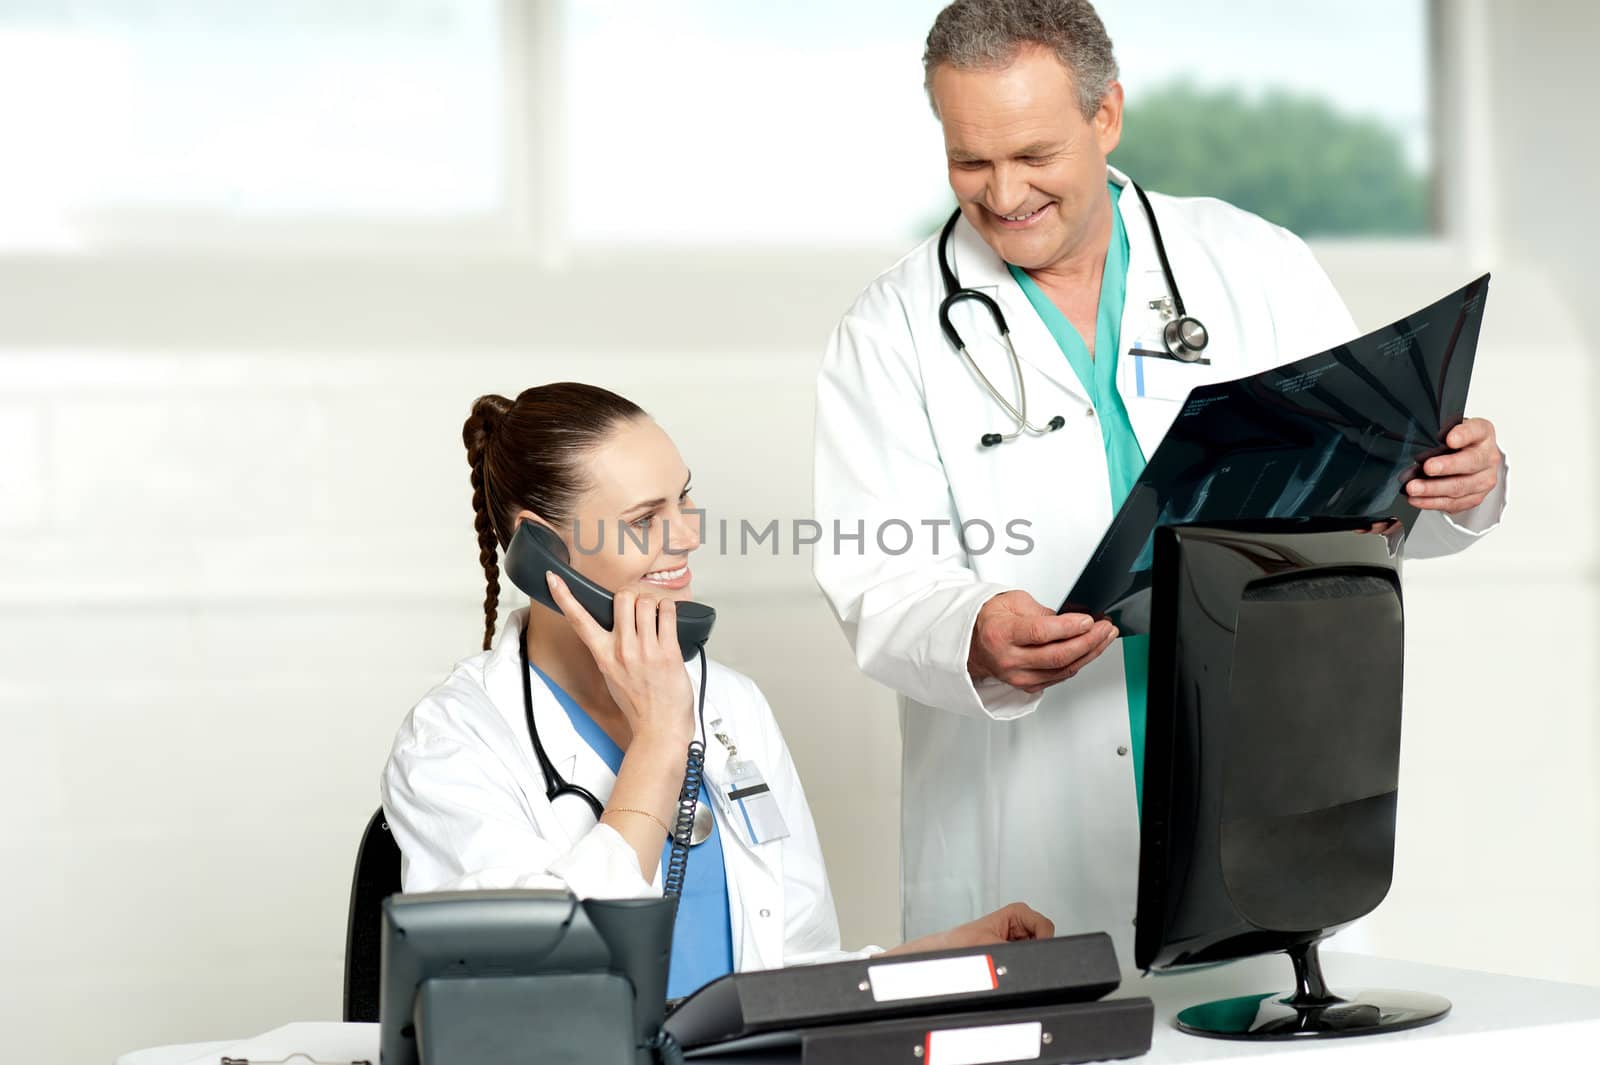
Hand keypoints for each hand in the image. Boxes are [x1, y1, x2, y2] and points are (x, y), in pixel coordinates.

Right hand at [546, 574, 693, 746]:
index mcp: (604, 655)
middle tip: (639, 608)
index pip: (579, 620)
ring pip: (646, 602)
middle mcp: (622, 650)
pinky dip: (670, 610)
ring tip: (657, 617)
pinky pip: (668, 613)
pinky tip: (668, 620)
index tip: (554, 579)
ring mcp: (645, 650)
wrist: (659, 728)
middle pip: (622, 598)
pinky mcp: (668, 652)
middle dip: (632, 596)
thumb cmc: (638, 705)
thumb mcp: (612, 676)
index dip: (565, 596)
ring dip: (654, 603)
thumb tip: (616, 629)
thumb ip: (610, 651)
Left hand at [886, 902, 1054, 955]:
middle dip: (1031, 951)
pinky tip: (1002, 962)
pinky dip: (1017, 963)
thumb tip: (1032, 957)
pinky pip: (1025, 958)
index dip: (1043, 941)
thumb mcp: (994, 946)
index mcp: (1017, 911)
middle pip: (1043, 939)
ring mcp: (1016, 937)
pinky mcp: (1011, 949)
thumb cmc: (961, 943)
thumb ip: (1018, 950)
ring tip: (1002, 958)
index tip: (1033, 951)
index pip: (1045, 925)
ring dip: (1022, 958)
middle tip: (1010, 955)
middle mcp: (1018, 922)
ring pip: (1035, 950)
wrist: (945, 953)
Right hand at [968, 590, 1116, 693]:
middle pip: (1056, 656)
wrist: (972, 643)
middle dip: (1088, 641)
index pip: (1040, 633)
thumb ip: (1041, 611)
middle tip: (1105, 628)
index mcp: (1001, 634)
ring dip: (1089, 654)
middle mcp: (1009, 659)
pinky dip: (1078, 664)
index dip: (1068, 627)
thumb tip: (1071, 620)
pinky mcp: (1028, 686)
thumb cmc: (989, 620)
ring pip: (1063, 670)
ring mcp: (1018, 676)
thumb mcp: (1011, 601)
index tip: (1089, 620)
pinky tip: (1089, 651)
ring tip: (1104, 638)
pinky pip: (1060, 677)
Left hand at [1404, 417, 1502, 513]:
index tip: (1450, 439)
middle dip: (1447, 466)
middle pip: (1470, 462)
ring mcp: (1484, 479)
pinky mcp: (1476, 497)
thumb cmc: (1456, 442)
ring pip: (1460, 487)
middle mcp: (1488, 457)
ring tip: (1414, 488)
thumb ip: (1439, 433)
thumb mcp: (1448, 429)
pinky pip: (1454, 503)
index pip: (1476, 431)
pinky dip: (1433, 502)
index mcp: (1482, 433)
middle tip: (1427, 467)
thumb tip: (1420, 444)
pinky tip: (1418, 499)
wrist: (1469, 457)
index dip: (1464, 435)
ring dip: (1433, 489)